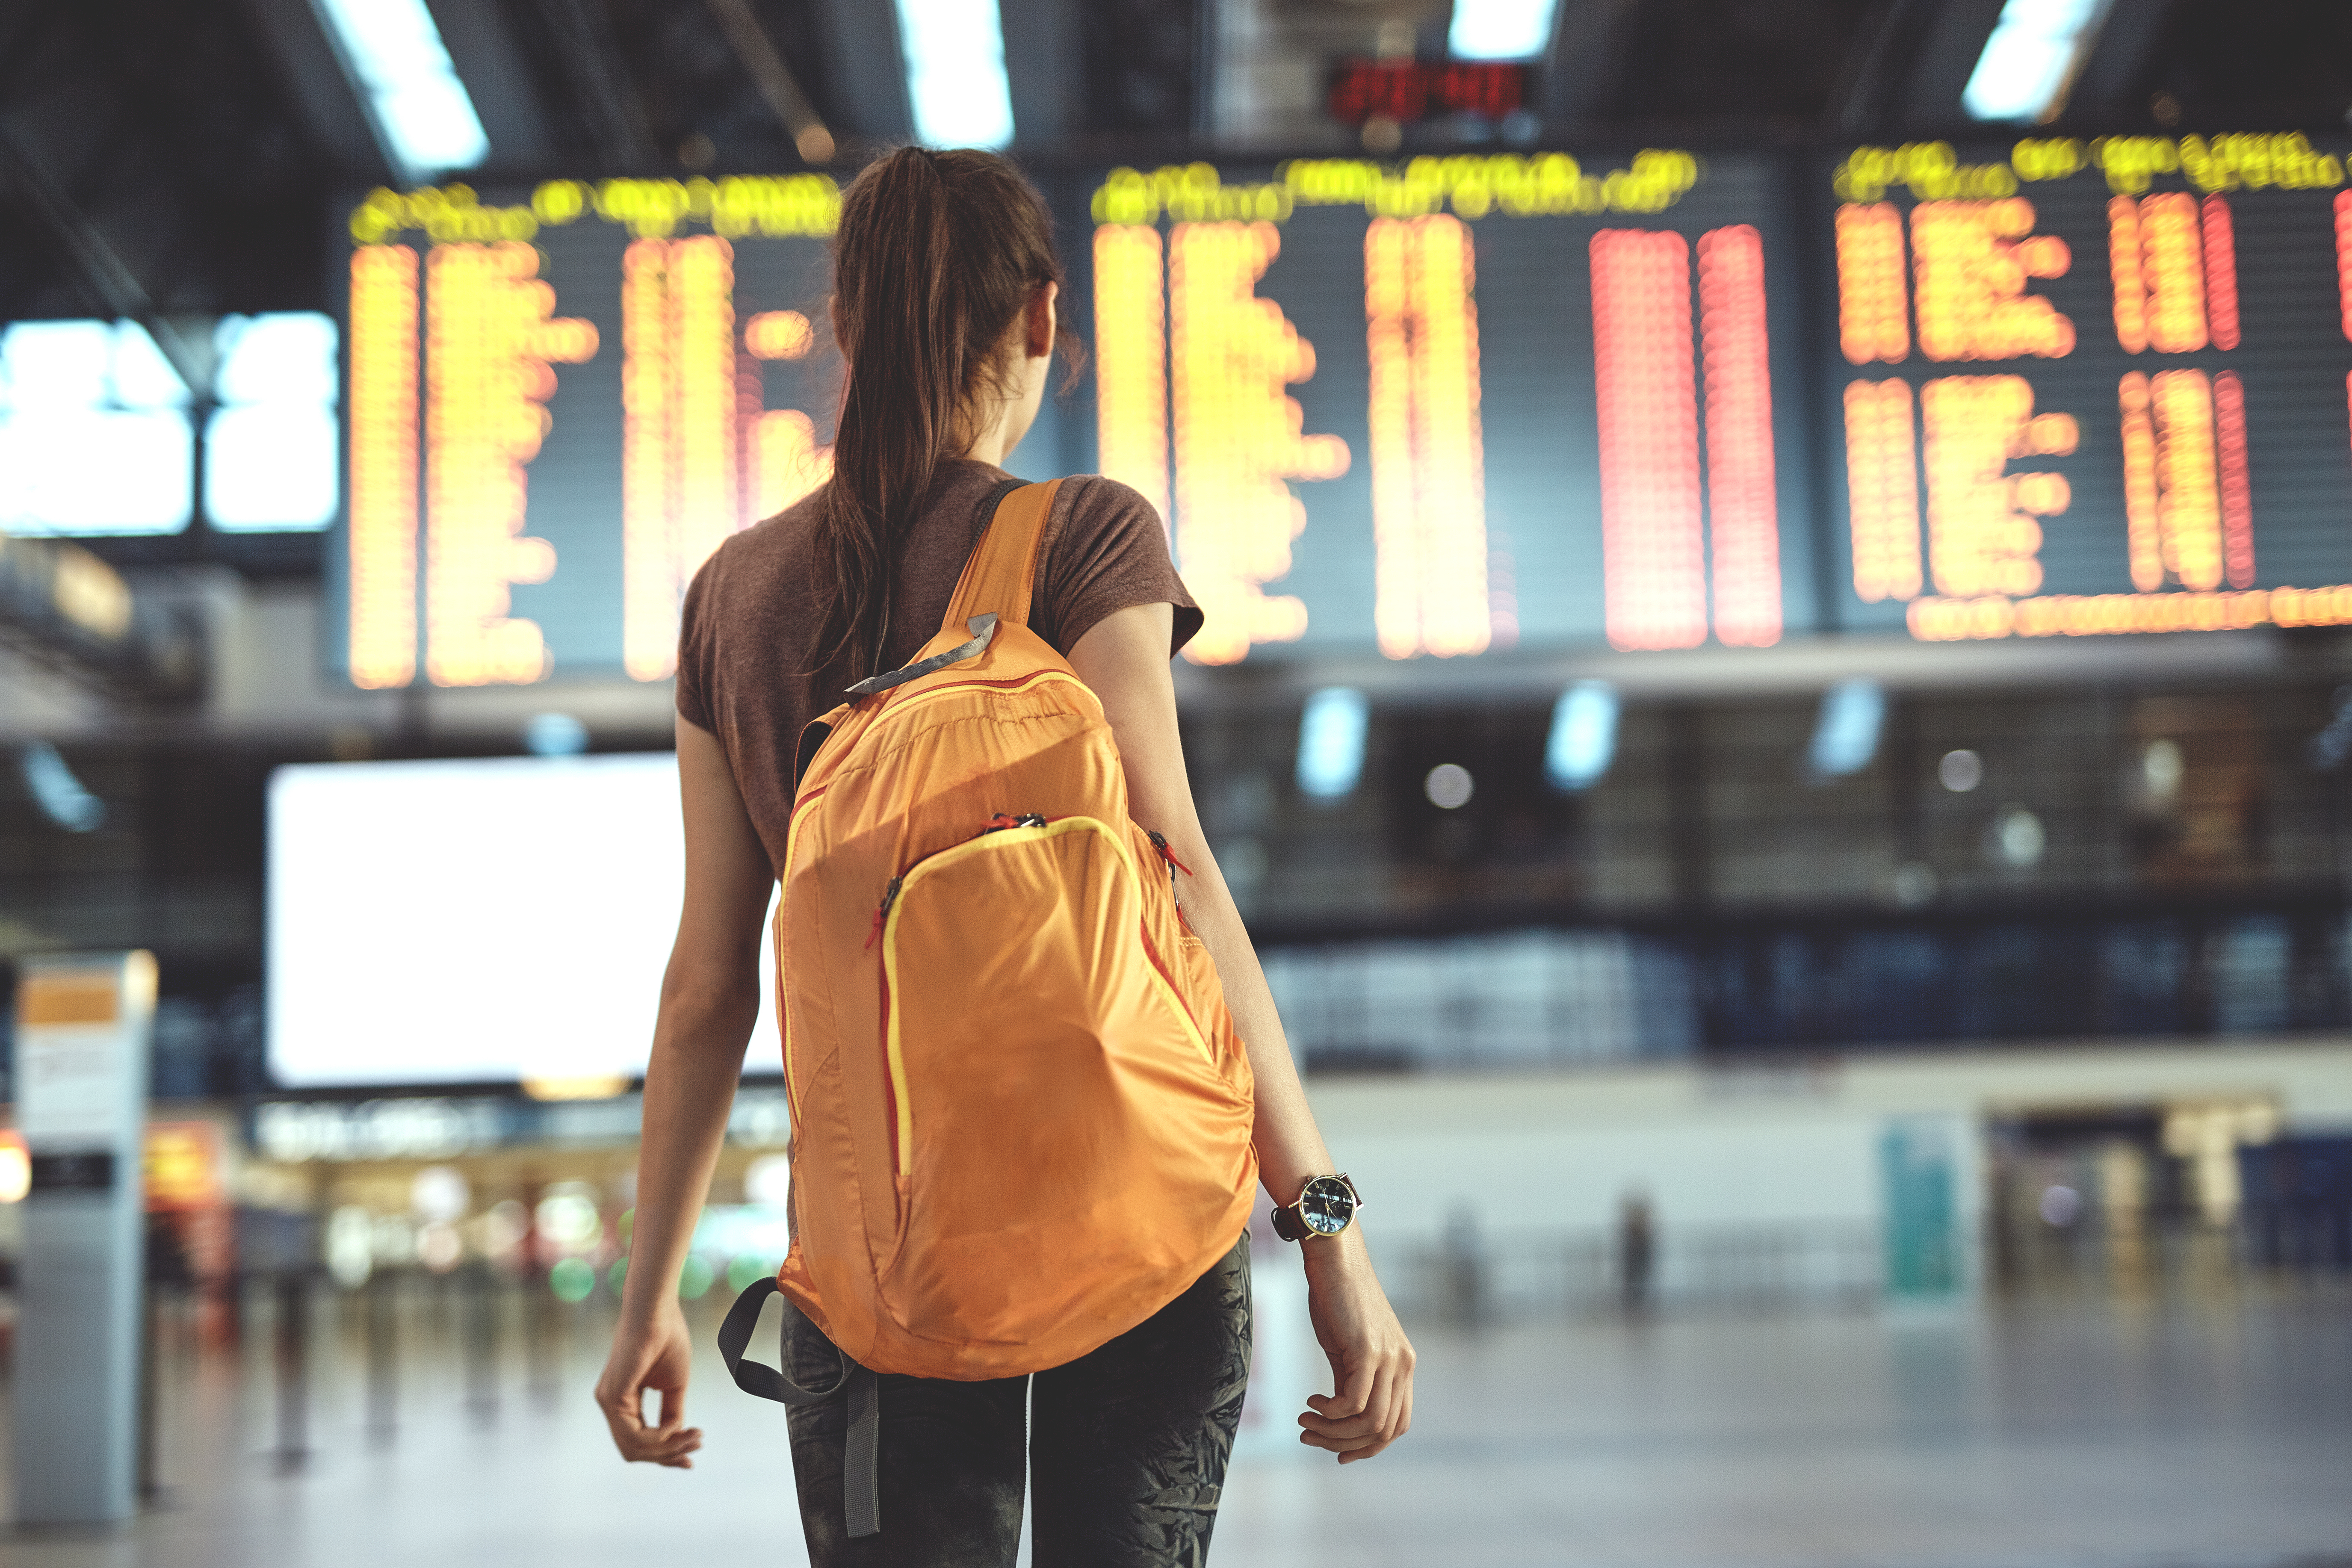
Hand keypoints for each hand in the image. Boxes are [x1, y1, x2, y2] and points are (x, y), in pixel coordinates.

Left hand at [595, 1302, 703, 1467]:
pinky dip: (659, 1438)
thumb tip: (676, 1437)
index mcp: (622, 1402)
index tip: (692, 1458)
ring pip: (634, 1448)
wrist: (658, 1310)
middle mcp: (610, 1404)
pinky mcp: (612, 1397)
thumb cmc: (667, 1338)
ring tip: (696, 1436)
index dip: (665, 1454)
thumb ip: (671, 1413)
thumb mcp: (674, 1385)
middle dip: (668, 1455)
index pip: (638, 1441)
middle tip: (697, 1445)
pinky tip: (678, 1429)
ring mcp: (608, 1402)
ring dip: (668, 1448)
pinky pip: (634, 1435)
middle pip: (635, 1451)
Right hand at [1298, 1231, 1414, 1462]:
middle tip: (1309, 1436)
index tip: (1337, 1451)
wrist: (1334, 1259)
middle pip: (1384, 1431)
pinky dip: (1329, 1413)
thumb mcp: (1347, 1348)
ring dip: (1332, 1432)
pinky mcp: (1368, 1351)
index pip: (1397, 1425)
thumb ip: (1352, 1381)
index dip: (1368, 1447)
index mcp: (1402, 1365)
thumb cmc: (1336, 1299)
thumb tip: (1341, 1416)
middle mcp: (1403, 1365)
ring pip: (1370, 1422)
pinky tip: (1311, 1402)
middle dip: (1344, 1444)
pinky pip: (1354, 1403)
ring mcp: (1389, 1358)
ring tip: (1305, 1423)